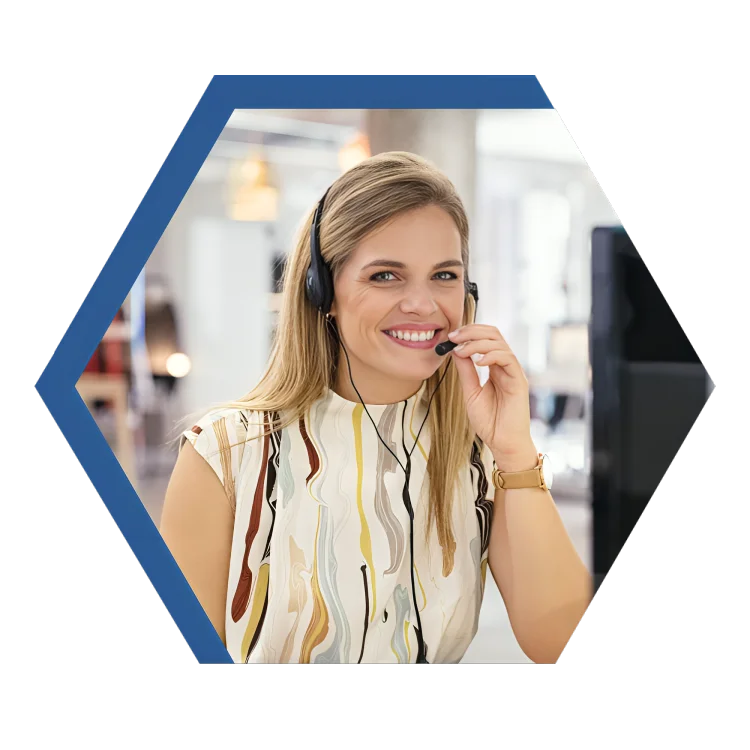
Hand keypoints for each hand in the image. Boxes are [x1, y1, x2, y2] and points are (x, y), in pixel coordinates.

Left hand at [448, 323, 537, 470]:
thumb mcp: (470, 392)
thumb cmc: (489, 421)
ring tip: (461, 350)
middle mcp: (506, 366)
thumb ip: (465, 371)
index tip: (450, 337)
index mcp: (495, 367)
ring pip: (500, 343)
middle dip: (472, 331)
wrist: (502, 443)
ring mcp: (513, 372)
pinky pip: (508, 359)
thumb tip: (455, 350)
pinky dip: (491, 356)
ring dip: (477, 342)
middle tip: (454, 337)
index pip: (486, 338)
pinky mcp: (519, 381)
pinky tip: (477, 362)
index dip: (469, 333)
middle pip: (494, 334)